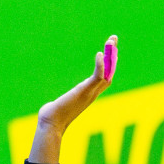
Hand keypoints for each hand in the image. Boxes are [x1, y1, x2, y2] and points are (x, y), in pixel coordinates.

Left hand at [31, 35, 116, 162]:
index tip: (109, 51)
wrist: (50, 124)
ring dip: (111, 55)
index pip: (105, 78)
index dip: (108, 65)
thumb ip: (58, 105)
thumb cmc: (51, 118)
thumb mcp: (58, 108)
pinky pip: (98, 76)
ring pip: (108, 72)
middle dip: (113, 55)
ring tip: (111, 41)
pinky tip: (99, 54)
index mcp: (88, 95)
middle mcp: (93, 94)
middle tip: (113, 38)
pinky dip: (100, 65)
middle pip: (110, 72)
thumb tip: (49, 108)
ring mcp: (90, 93)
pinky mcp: (85, 91)